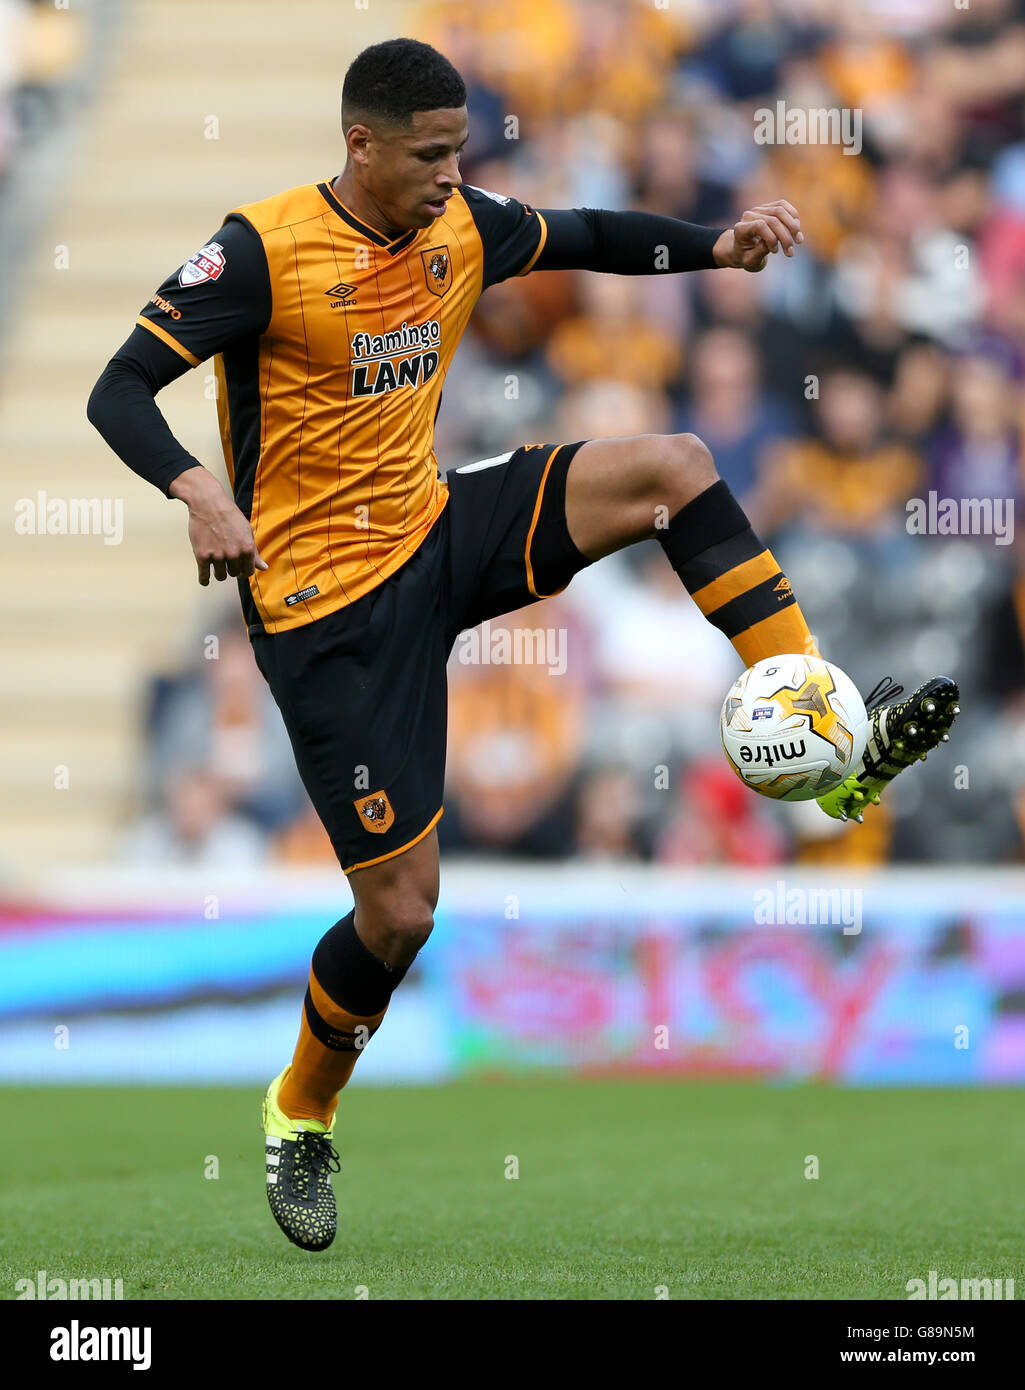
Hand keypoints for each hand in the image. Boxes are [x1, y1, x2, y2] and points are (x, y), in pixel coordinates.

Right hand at [169, 465, 267, 585]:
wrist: (208, 503)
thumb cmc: (228, 514)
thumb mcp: (247, 531)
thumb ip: (255, 552)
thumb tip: (264, 568)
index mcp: (247, 548)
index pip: (249, 571)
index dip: (244, 570)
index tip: (240, 568)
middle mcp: (234, 554)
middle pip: (235, 574)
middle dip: (232, 569)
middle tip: (227, 561)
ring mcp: (218, 556)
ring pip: (221, 576)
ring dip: (219, 572)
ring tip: (217, 565)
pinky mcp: (202, 556)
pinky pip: (204, 576)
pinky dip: (205, 580)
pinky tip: (205, 580)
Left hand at [713, 201, 802, 271]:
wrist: (743, 249)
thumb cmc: (746, 257)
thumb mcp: (751, 261)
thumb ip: (760, 251)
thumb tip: (775, 239)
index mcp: (741, 229)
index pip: (760, 226)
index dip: (772, 238)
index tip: (775, 252)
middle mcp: (749, 216)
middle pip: (773, 219)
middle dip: (785, 237)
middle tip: (791, 252)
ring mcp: (758, 209)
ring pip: (780, 210)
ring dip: (793, 226)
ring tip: (799, 241)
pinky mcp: (768, 207)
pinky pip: (783, 205)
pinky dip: (793, 216)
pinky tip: (797, 229)